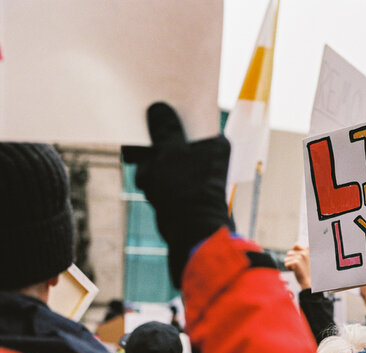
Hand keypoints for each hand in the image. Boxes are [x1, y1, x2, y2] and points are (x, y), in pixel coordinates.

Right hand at [122, 102, 231, 287]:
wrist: (190, 235)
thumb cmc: (186, 190)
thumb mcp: (171, 152)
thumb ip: (164, 128)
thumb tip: (158, 108)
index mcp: (215, 142)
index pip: (192, 117)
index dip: (172, 111)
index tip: (154, 100)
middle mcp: (208, 156)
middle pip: (174, 137)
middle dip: (156, 147)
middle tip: (145, 148)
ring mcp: (194, 173)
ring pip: (163, 157)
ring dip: (152, 168)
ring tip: (155, 180)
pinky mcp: (182, 188)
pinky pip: (162, 175)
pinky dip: (154, 181)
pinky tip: (155, 192)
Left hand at [284, 244, 310, 289]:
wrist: (309, 282)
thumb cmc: (308, 272)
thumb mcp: (309, 260)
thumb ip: (306, 252)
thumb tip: (307, 246)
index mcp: (308, 251)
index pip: (296, 245)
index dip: (294, 251)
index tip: (297, 259)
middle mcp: (304, 252)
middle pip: (289, 253)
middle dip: (291, 260)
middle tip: (298, 266)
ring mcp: (300, 257)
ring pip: (286, 258)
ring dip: (289, 264)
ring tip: (296, 268)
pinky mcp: (296, 262)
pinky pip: (286, 263)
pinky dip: (288, 268)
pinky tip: (295, 271)